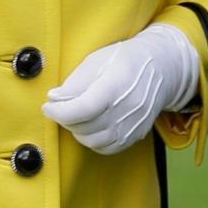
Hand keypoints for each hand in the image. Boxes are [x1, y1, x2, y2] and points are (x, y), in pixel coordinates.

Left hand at [42, 22, 198, 153]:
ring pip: (94, 141)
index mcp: (116, 84)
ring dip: (77, 130)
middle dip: (65, 119)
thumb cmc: (123, 59)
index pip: (84, 108)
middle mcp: (128, 108)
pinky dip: (92, 140)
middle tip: (58, 107)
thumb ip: (75, 81)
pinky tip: (88, 126)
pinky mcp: (135, 135)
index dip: (60, 111)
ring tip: (74, 115)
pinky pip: (106, 148)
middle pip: (86, 126)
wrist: (160, 67)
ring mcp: (133, 124)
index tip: (47, 106)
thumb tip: (53, 98)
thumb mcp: (96, 60)